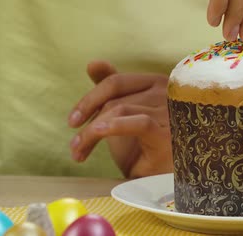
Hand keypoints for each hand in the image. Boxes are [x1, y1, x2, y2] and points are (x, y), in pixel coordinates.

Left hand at [68, 60, 172, 177]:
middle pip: (115, 99)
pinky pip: (137, 123)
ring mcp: (169, 112)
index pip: (116, 82)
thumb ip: (114, 90)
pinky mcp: (168, 133)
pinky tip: (96, 134)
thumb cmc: (150, 147)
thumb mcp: (128, 116)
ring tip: (79, 154)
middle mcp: (167, 93)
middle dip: (87, 122)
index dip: (90, 99)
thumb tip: (93, 62)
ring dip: (91, 134)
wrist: (168, 181)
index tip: (73, 121)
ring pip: (119, 111)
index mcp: (158, 84)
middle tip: (74, 146)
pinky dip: (114, 126)